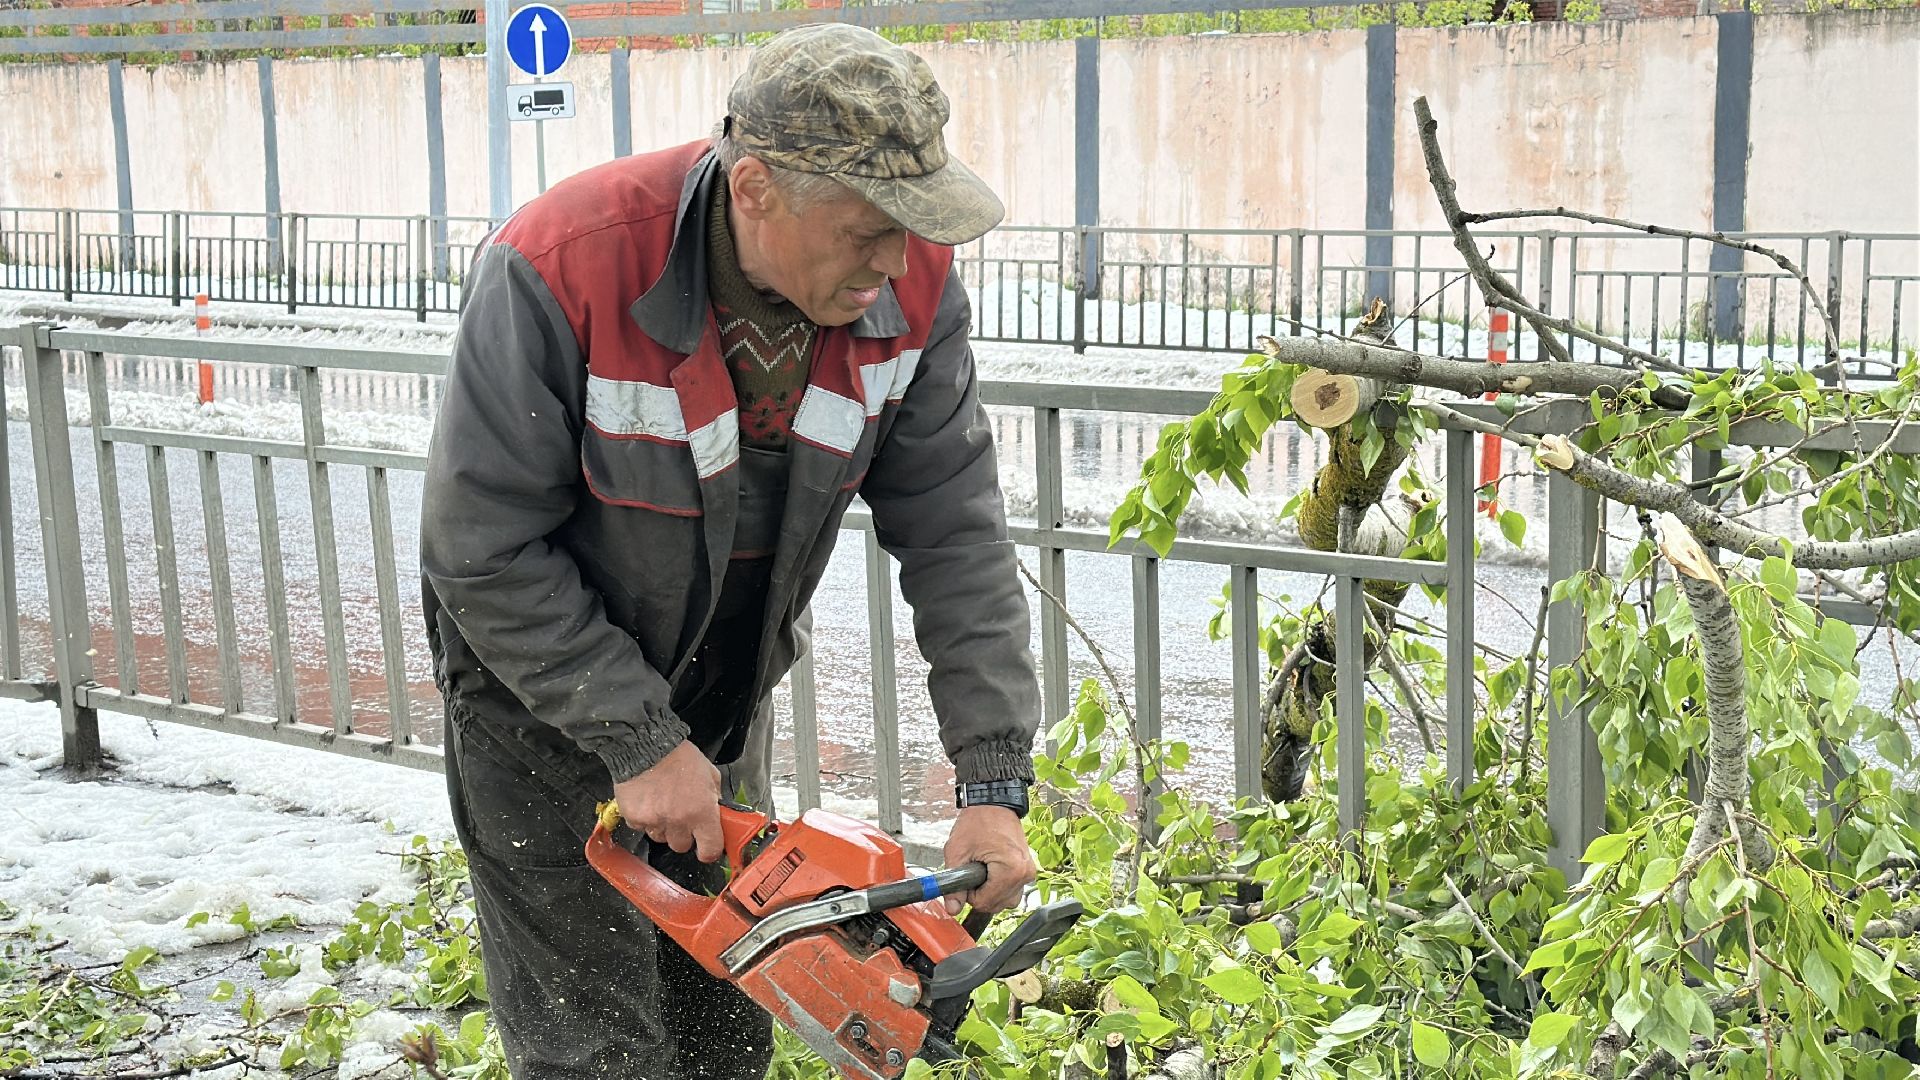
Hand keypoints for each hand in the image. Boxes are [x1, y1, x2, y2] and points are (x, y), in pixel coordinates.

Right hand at [612, 740, 723, 861]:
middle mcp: (678, 821)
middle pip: (682, 846)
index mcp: (701, 812)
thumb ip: (714, 797)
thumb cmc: (678, 756)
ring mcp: (655, 821)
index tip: (708, 848)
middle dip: (684, 835)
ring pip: (661, 838)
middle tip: (682, 816)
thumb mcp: (709, 773)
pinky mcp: (634, 818)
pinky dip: (644, 818)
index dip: (710, 850)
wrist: (645, 746)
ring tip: (663, 804)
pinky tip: (647, 800)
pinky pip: (641, 828)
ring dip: (663, 827)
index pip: (710, 849)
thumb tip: (717, 812)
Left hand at [942, 804, 1036, 915]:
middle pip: (997, 905)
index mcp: (1011, 870)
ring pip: (1006, 900)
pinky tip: (992, 870)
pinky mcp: (1028, 870)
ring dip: (991, 892)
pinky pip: (1012, 890)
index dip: (970, 894)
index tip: (967, 876)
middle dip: (981, 893)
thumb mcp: (957, 851)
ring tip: (983, 869)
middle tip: (973, 871)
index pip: (985, 903)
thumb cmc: (977, 822)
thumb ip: (953, 883)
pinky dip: (999, 886)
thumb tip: (953, 909)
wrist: (993, 804)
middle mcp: (1025, 874)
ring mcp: (1028, 872)